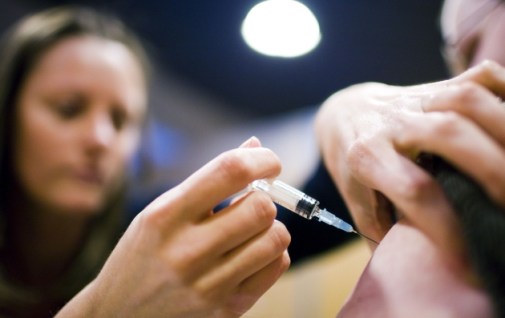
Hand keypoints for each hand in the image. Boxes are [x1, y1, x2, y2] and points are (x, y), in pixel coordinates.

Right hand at [57, 137, 290, 317]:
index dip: (262, 160)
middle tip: (253, 201)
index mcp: (164, 216)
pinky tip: (252, 253)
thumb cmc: (141, 258)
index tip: (269, 163)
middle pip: (260, 207)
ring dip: (270, 228)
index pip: (230, 171)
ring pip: (275, 239)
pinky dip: (273, 253)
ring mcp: (207, 286)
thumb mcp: (159, 213)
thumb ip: (207, 180)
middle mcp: (185, 252)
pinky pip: (275, 267)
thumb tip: (254, 146)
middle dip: (265, 198)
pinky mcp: (225, 310)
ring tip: (251, 230)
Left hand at [315, 60, 504, 255]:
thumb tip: (411, 261)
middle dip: (491, 172)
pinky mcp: (434, 84)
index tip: (467, 255)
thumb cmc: (351, 163)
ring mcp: (415, 100)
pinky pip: (476, 78)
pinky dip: (503, 91)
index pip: (416, 190)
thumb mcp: (355, 198)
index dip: (448, 226)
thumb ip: (379, 226)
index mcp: (366, 156)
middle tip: (504, 204)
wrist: (343, 113)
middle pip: (447, 136)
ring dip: (500, 130)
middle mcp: (391, 124)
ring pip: (464, 101)